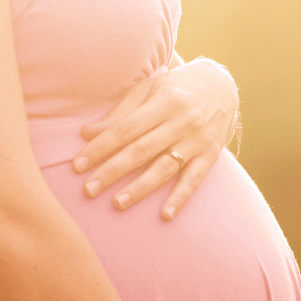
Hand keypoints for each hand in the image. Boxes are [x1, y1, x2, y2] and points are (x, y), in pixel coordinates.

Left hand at [73, 58, 238, 220]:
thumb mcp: (149, 89)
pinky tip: (165, 215)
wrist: (223, 85)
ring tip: (117, 204)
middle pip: (140, 150)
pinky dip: (180, 198)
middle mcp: (181, 121)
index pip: (125, 128)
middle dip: (112, 171)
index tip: (78, 165)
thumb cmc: (177, 88)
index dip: (100, 147)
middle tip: (88, 190)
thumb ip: (120, 112)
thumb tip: (86, 133)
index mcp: (163, 102)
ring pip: (164, 167)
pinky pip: (194, 180)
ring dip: (140, 188)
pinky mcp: (210, 155)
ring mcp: (197, 140)